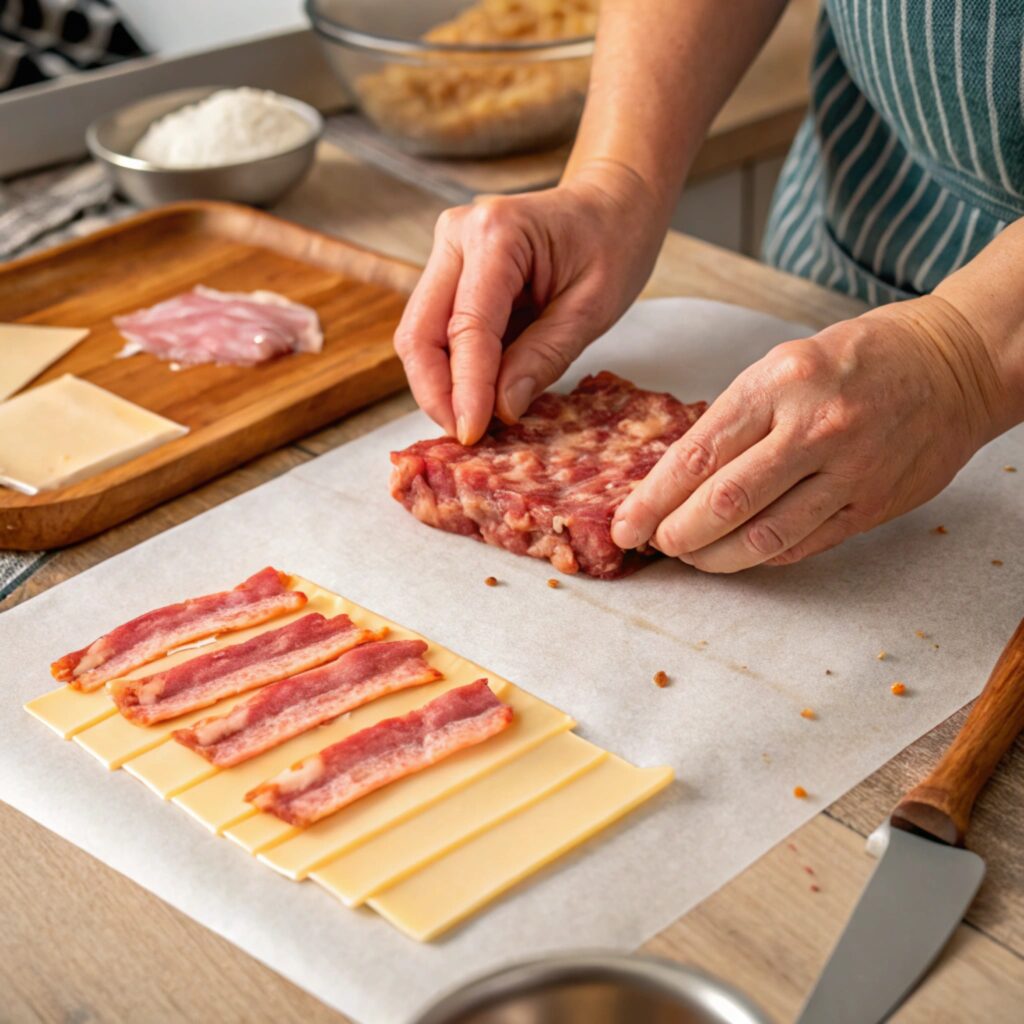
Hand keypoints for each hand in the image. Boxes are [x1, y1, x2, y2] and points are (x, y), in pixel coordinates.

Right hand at [394, 164, 665, 443]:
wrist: (612, 203)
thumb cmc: (613, 243)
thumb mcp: (593, 307)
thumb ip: (544, 356)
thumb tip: (500, 410)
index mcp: (496, 234)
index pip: (466, 327)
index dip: (466, 388)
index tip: (473, 434)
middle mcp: (456, 236)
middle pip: (419, 333)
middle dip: (437, 393)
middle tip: (468, 436)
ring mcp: (447, 253)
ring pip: (419, 337)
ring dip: (440, 386)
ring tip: (476, 421)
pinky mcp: (449, 274)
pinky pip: (436, 333)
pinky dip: (451, 371)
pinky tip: (476, 397)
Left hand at [611, 295, 1010, 571]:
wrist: (951, 364)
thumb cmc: (855, 359)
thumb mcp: (783, 364)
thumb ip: (735, 418)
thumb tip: (677, 475)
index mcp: (780, 383)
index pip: (698, 454)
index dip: (653, 498)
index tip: (626, 523)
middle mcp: (814, 428)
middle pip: (726, 501)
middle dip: (678, 533)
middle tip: (656, 544)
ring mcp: (848, 471)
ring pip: (764, 536)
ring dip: (715, 556)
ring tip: (692, 555)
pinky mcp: (872, 505)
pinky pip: (803, 545)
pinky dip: (761, 556)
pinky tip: (739, 552)